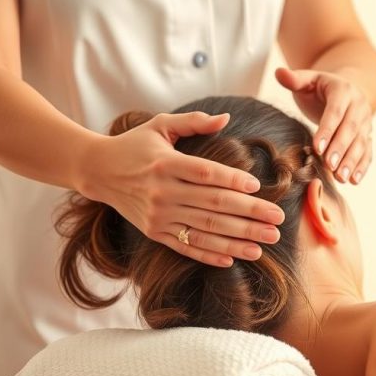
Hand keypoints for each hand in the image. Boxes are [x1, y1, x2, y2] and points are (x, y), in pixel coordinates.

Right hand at [78, 112, 284, 267]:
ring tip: (266, 242)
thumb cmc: (134, 145)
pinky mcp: (155, 233)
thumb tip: (226, 117)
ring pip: (205, 230)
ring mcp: (158, 216)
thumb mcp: (160, 125)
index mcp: (166, 163)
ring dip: (239, 239)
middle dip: (249, 214)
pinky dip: (211, 255)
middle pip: (213, 205)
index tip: (258, 186)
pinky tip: (235, 258)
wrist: (98, 171)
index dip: (233, 179)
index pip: (205, 174)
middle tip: (277, 220)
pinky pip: (187, 247)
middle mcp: (162, 192)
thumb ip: (193, 122)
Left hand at [275, 67, 372, 184]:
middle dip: (340, 149)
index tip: (317, 148)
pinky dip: (362, 166)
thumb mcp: (307, 80)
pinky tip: (354, 180)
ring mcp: (366, 121)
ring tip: (342, 178)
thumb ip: (294, 79)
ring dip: (352, 161)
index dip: (327, 130)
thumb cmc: (319, 88)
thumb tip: (279, 73)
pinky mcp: (368, 135)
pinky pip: (367, 151)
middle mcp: (359, 105)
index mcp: (343, 90)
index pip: (336, 112)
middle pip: (350, 129)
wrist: (345, 90)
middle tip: (329, 166)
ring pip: (361, 142)